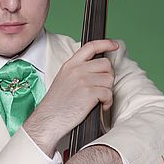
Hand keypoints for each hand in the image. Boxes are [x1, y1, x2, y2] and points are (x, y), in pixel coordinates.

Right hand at [23, 39, 118, 155]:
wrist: (48, 120)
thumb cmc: (56, 105)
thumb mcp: (63, 80)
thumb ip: (78, 71)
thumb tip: (97, 71)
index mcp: (70, 65)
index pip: (90, 46)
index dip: (105, 44)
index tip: (115, 45)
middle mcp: (77, 70)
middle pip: (106, 64)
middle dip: (108, 76)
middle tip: (102, 87)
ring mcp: (83, 80)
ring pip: (109, 79)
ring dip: (108, 91)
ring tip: (99, 100)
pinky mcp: (89, 93)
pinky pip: (109, 93)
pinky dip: (108, 102)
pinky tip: (100, 106)